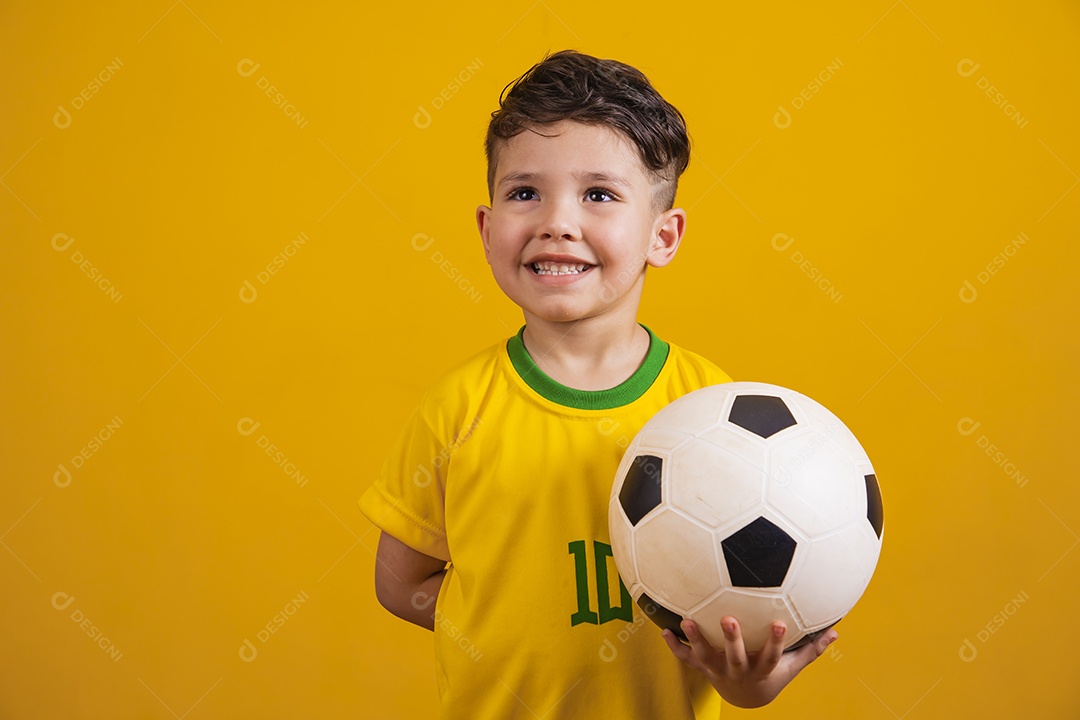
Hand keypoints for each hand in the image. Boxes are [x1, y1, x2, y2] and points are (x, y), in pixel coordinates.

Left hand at [662, 616, 837, 708]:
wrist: (746, 698)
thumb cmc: (771, 674)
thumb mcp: (791, 666)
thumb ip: (810, 649)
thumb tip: (836, 632)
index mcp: (761, 669)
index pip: (770, 657)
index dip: (774, 642)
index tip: (778, 622)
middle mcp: (738, 670)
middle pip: (735, 656)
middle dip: (732, 639)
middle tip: (728, 618)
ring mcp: (718, 670)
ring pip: (706, 656)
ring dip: (695, 638)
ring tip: (686, 619)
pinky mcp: (702, 668)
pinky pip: (686, 658)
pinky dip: (674, 646)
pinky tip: (663, 630)